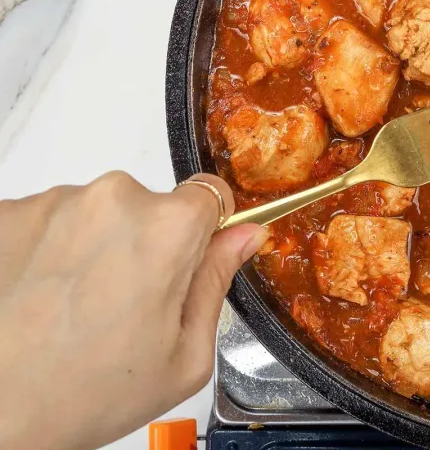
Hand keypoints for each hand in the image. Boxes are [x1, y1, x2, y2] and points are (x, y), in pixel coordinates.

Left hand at [0, 171, 266, 449]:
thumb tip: (245, 234)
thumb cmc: (86, 395)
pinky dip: (44, 255)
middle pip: (146, 206)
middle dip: (142, 245)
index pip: (209, 193)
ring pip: (92, 215)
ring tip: (69, 310)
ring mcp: (50, 204)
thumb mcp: (184, 356)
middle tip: (121, 307)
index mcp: (167, 229)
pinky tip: (36, 301)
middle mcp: (110, 198)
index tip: (188, 260)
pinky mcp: (5, 215)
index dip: (205, 228)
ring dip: (89, 249)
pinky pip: (44, 224)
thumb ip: (216, 282)